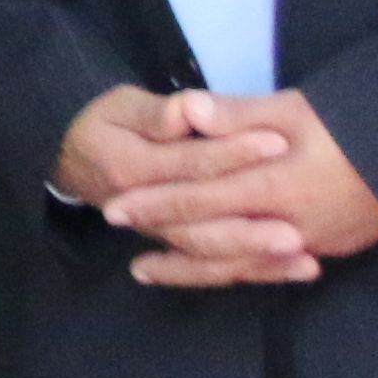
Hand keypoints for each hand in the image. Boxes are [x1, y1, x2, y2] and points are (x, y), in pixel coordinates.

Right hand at [49, 85, 309, 284]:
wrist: (71, 157)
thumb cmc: (104, 123)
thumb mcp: (120, 106)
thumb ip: (157, 113)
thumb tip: (188, 109)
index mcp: (131, 170)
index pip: (189, 163)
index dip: (233, 152)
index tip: (278, 141)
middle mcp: (144, 213)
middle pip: (201, 226)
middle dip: (251, 231)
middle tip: (296, 232)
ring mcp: (161, 234)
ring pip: (210, 256)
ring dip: (258, 262)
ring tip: (305, 263)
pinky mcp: (177, 243)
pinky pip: (214, 267)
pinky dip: (256, 271)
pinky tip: (298, 270)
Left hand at [96, 88, 377, 285]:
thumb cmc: (362, 122)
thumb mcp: (298, 108)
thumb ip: (238, 116)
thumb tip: (185, 109)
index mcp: (276, 184)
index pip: (201, 198)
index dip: (156, 204)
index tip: (116, 208)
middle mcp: (289, 224)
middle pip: (212, 239)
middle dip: (164, 239)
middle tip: (120, 243)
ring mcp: (311, 242)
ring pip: (237, 265)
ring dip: (191, 268)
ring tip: (149, 271)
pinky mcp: (330, 249)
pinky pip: (269, 268)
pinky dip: (234, 271)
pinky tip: (213, 270)